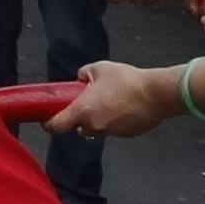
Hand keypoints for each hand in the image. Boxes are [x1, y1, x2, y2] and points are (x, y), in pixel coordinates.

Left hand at [50, 57, 173, 138]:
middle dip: (81, 117)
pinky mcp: (126, 135)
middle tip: (88, 103)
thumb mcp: (99, 68)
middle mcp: (94, 126)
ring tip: (111, 101)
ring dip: (99, 119)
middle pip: (79, 128)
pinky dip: (115, 121)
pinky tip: (125, 107)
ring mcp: (111, 133)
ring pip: (98, 129)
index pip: (56, 126)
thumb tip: (80, 79)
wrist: (156, 94)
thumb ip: (84, 74)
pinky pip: (115, 129)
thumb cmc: (127, 81)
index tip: (48, 119)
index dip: (49, 124)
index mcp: (83, 111)